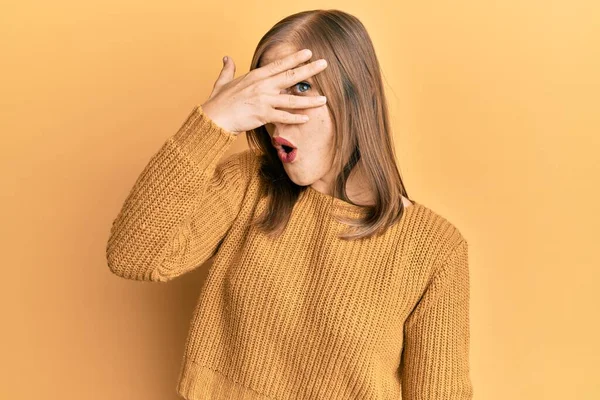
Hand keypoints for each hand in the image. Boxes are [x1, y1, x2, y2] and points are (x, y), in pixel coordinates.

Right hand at [201, 49, 327, 133]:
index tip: (308, 53)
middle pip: (290, 76)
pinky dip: (295, 118)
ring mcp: (264, 100)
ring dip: (309, 100)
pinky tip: (307, 118)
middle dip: (309, 70)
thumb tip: (227, 58)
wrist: (214, 118)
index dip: (294, 58)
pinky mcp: (263, 115)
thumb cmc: (218, 102)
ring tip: (324, 99)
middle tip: (324, 64)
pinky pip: (283, 117)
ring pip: (291, 100)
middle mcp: (262, 86)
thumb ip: (228, 69)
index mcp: (256, 76)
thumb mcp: (222, 82)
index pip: (279, 64)